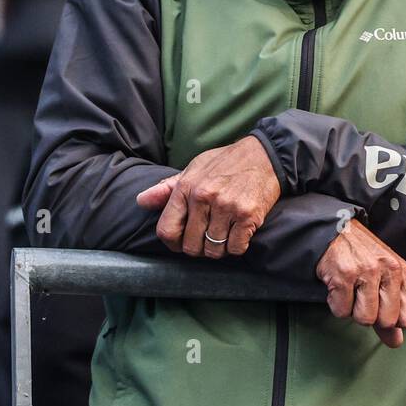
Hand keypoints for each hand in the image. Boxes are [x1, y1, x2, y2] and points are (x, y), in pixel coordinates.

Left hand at [136, 135, 280, 258]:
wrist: (264, 155)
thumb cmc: (225, 163)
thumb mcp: (193, 170)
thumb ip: (167, 188)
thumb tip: (141, 201)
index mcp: (186, 187)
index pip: (167, 230)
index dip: (172, 243)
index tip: (181, 243)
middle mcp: (204, 197)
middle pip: (190, 246)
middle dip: (198, 248)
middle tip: (207, 240)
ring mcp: (227, 207)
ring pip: (214, 250)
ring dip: (219, 249)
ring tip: (224, 236)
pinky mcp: (248, 215)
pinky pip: (236, 248)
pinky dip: (237, 247)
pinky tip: (239, 234)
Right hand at [316, 219, 405, 347]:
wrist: (335, 232)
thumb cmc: (362, 257)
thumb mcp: (385, 278)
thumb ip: (392, 311)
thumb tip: (396, 342)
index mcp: (402, 272)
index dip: (392, 321)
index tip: (381, 309)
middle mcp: (388, 270)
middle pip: (386, 321)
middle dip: (371, 316)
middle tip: (362, 298)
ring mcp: (366, 272)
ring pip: (364, 319)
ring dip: (352, 310)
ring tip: (350, 291)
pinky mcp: (343, 275)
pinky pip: (341, 311)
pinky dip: (335, 304)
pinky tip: (337, 287)